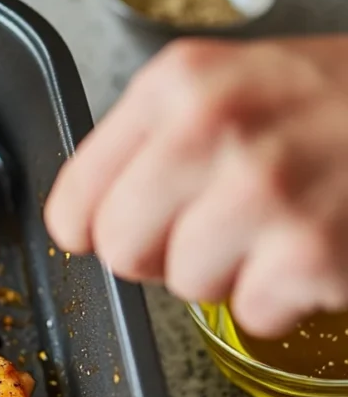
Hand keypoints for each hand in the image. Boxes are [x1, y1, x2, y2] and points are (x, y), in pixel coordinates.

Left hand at [45, 36, 347, 338]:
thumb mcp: (229, 83)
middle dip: (158, 253)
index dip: (93, 229)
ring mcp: (262, 192)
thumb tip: (88, 220)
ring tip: (274, 226)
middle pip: (119, 251)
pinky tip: (314, 246)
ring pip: (185, 286)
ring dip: (227, 272)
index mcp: (176, 86)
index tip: (112, 231)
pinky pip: (252, 313)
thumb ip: (152, 141)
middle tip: (207, 227)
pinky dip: (282, 297)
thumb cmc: (333, 99)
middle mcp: (210, 130)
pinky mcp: (311, 251)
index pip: (74, 200)